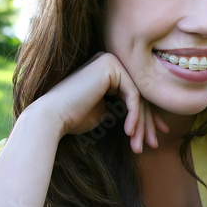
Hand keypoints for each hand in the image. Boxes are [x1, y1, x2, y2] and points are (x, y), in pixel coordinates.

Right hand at [31, 53, 167, 153]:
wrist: (51, 117)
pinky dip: (134, 116)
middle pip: (138, 96)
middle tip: (153, 144)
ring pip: (138, 97)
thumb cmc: (73, 118)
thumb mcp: (103, 112)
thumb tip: (137, 114)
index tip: (154, 137)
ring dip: (141, 124)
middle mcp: (110, 61)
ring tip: (140, 146)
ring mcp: (110, 61)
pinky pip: (133, 95)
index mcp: (107, 70)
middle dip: (147, 123)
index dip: (146, 118)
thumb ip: (119, 109)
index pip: (133, 95)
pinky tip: (129, 132)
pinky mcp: (111, 67)